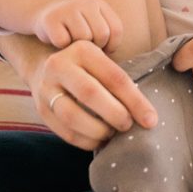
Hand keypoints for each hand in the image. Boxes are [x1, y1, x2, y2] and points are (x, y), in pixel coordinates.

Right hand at [25, 38, 157, 149]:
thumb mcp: (100, 60)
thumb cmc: (85, 67)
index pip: (114, 77)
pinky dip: (86, 141)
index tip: (151, 119)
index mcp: (83, 50)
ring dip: (99, 130)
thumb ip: (119, 80)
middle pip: (91, 94)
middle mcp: (60, 66)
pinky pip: (64, 132)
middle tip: (129, 126)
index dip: (136, 101)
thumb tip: (147, 115)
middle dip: (116, 114)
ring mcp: (46, 88)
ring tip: (113, 133)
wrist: (43, 66)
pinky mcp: (41, 109)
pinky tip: (99, 140)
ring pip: (72, 116)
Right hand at [33, 0, 122, 50]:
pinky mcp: (51, 19)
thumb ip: (108, 39)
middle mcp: (85, 4)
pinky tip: (59, 44)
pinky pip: (64, 41)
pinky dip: (62, 47)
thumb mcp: (94, 27)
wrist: (45, 14)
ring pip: (83, 37)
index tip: (101, 49)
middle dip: (95, 47)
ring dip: (78, 47)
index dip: (111, 45)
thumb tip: (115, 67)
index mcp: (99, 5)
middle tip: (85, 49)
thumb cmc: (75, 28)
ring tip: (73, 45)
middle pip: (102, 34)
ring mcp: (68, 10)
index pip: (116, 29)